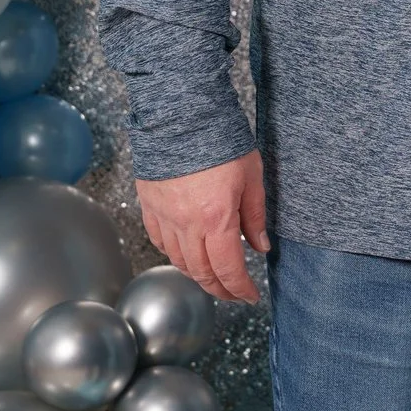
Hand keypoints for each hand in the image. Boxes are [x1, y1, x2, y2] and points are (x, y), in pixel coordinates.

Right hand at [135, 150, 268, 302]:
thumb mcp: (252, 176)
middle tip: (234, 294)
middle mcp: (186, 224)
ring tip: (213, 277)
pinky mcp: (149, 206)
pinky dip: (174, 254)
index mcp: (216, 218)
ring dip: (197, 275)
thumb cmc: (221, 140)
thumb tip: (261, 246)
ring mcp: (164, 216)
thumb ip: (255, 215)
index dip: (240, 288)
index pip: (228, 268)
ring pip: (179, 261)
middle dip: (220, 289)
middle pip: (201, 272)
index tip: (250, 296)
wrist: (182, 115)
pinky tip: (186, 254)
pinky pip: (159, 241)